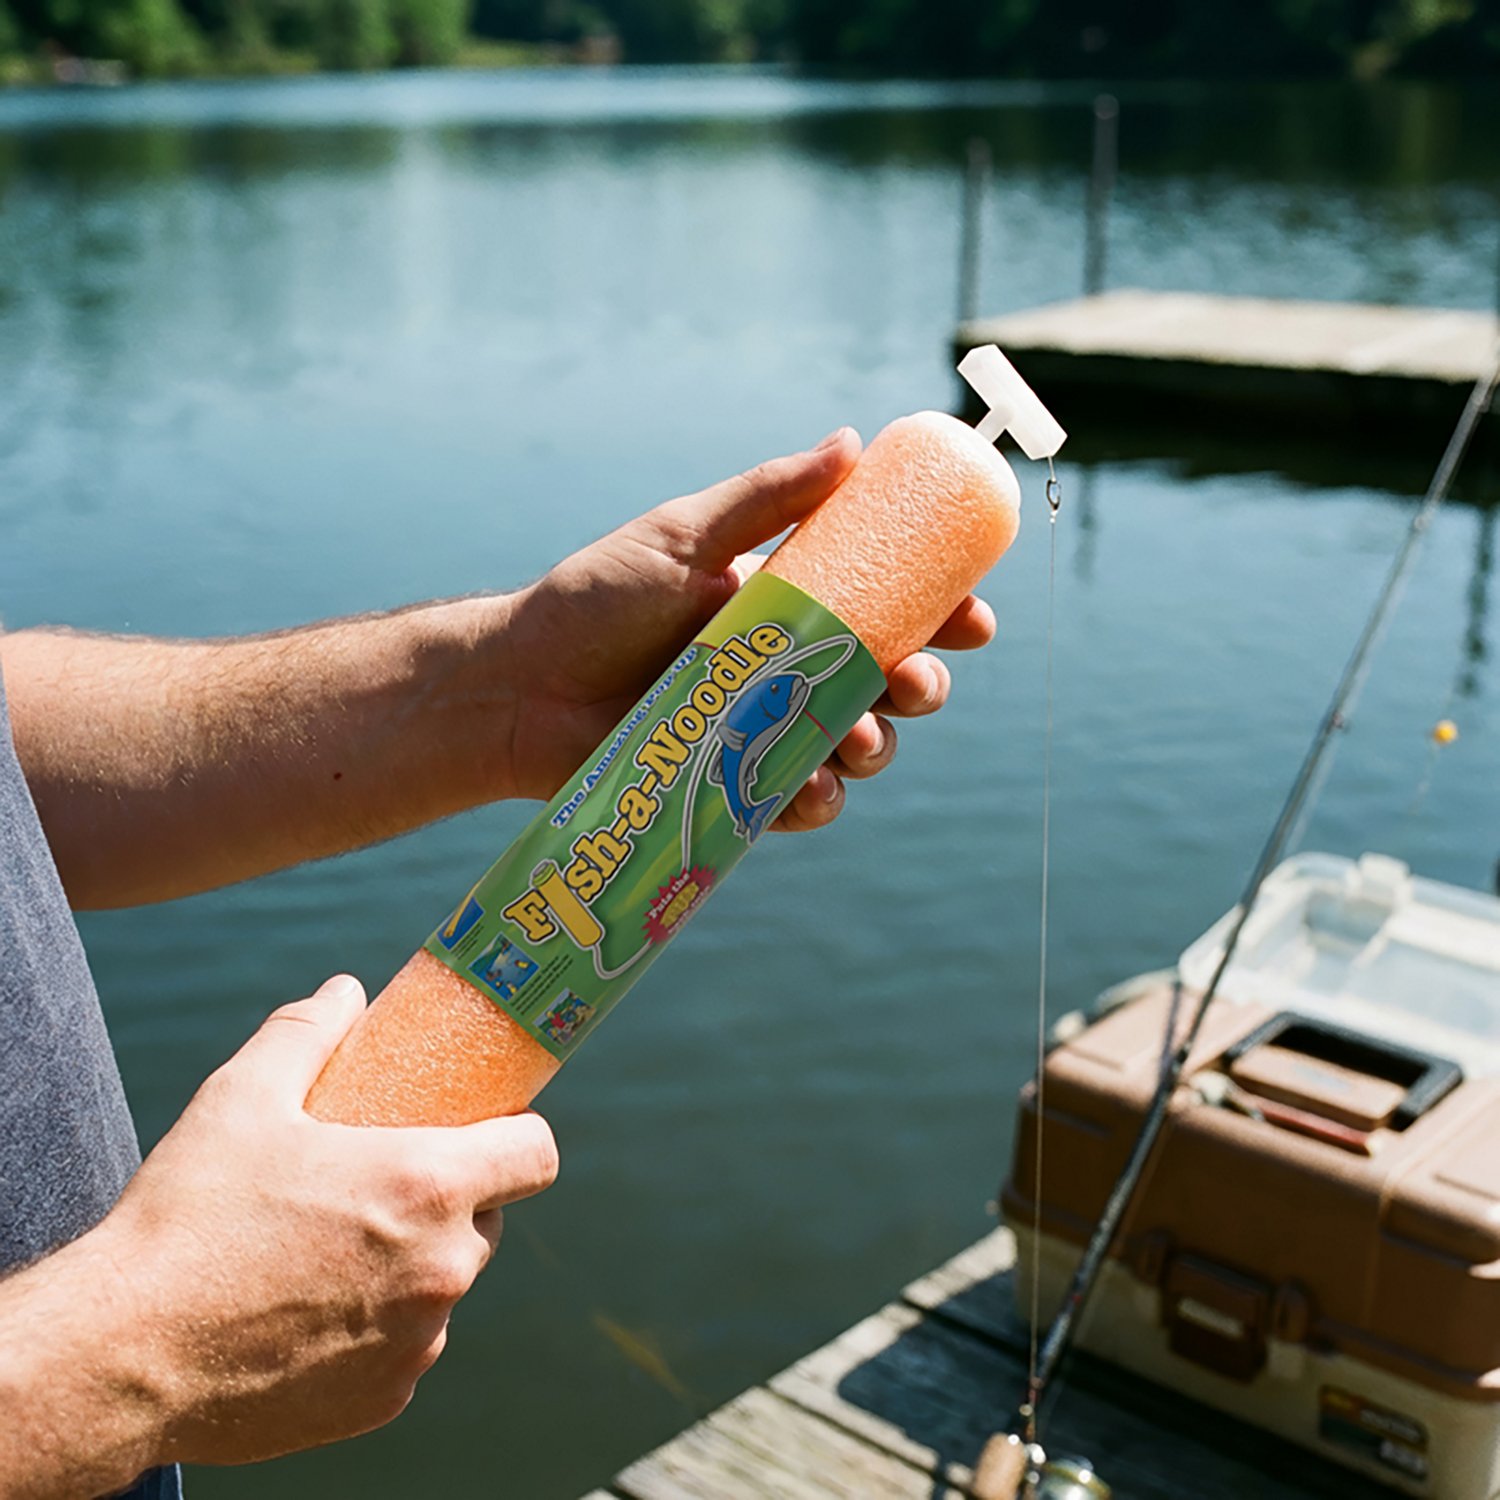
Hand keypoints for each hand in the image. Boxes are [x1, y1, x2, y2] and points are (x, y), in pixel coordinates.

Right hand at [101, 976, 558, 1464]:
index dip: (518, 1134)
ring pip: (443, 1285)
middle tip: (379, 1184)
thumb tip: (344, 992)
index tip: (483, 1129)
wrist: (120, 1358)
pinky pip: (405, 1347)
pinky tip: (308, 1312)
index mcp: (427, 1187)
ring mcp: (417, 1343)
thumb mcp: (243, 1097)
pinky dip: (376, 1327)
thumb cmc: (188, 1218)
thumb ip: (307, 1033)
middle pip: (487, 1218)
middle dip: (450, 1198)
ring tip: (330, 1250)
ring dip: (411, 1265)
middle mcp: (442, 1270)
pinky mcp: (383, 1399)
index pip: (536, 1154)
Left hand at [499, 428, 995, 829]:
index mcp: (786, 606)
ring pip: (855, 746)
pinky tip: (810, 789)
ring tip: (853, 738)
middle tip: (913, 682)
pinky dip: (814, 800)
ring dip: (875, 745)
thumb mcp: (683, 537)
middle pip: (886, 683)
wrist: (517, 687)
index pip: (884, 609)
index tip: (974, 616)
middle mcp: (786, 671)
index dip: (939, 614)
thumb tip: (853, 442)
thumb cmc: (592, 602)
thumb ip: (766, 497)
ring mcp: (763, 732)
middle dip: (921, 685)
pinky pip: (798, 802)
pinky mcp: (734, 789)